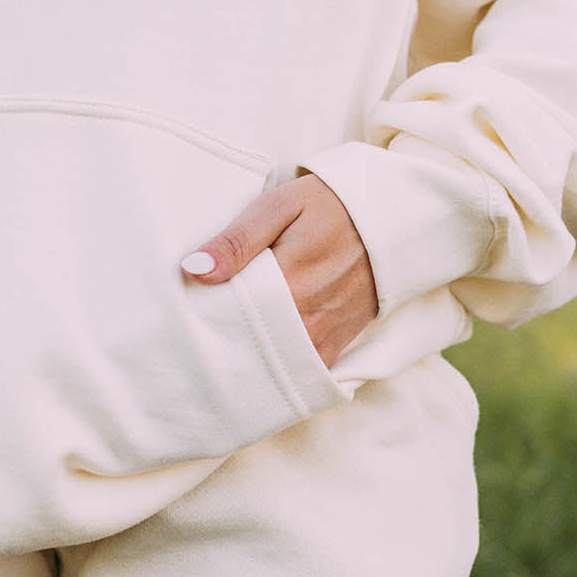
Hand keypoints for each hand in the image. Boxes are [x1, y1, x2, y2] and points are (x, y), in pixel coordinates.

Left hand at [180, 174, 378, 369]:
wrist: (389, 218)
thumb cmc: (328, 206)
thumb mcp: (279, 207)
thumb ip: (237, 240)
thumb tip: (194, 269)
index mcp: (286, 282)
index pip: (227, 316)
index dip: (203, 315)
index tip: (187, 310)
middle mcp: (306, 318)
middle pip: (246, 345)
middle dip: (222, 339)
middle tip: (199, 329)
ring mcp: (324, 336)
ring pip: (272, 364)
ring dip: (248, 356)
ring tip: (226, 341)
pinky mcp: (338, 345)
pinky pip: (301, 370)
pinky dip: (279, 367)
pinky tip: (260, 354)